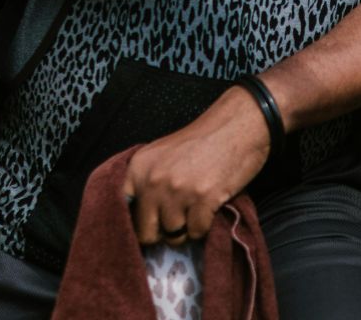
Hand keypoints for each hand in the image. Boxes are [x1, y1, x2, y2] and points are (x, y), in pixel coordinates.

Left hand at [124, 86, 269, 245]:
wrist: (239, 125)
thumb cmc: (203, 140)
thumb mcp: (163, 154)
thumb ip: (146, 181)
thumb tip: (138, 219)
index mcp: (138, 168)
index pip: (121, 210)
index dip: (135, 223)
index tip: (148, 224)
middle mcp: (153, 181)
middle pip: (146, 232)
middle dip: (162, 231)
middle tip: (178, 219)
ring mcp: (178, 191)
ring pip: (173, 235)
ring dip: (186, 229)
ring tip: (196, 209)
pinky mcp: (203, 199)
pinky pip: (196, 232)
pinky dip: (204, 227)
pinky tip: (210, 208)